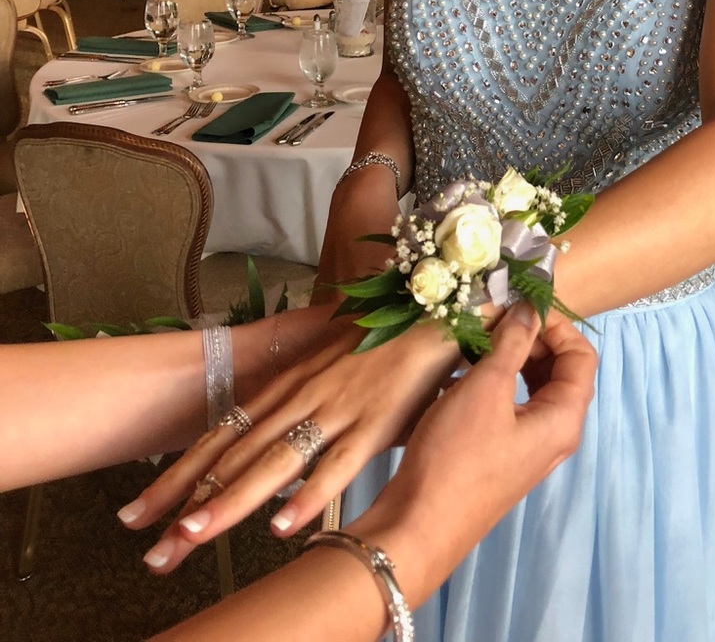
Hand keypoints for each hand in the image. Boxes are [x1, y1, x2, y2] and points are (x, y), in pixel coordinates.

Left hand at [121, 316, 461, 573]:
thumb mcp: (327, 366)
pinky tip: (283, 526)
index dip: (179, 475)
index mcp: (285, 386)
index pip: (221, 435)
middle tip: (152, 548)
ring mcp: (335, 409)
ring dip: (233, 500)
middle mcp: (300, 397)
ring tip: (194, 535)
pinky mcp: (374, 421)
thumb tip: (277, 448)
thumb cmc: (378, 338)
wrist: (427, 311)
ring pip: (275, 461)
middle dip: (189, 501)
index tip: (141, 513)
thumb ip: (300, 402)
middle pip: (235, 455)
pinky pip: (337, 464)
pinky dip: (308, 495)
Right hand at [346, 306, 597, 606]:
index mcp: (563, 419)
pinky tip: (460, 370)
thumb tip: (529, 310)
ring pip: (531, 388)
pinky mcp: (500, 454)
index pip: (583, 356)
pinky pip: (508, 406)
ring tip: (476, 339)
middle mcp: (553, 434)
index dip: (557, 325)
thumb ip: (511, 344)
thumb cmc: (456, 455)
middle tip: (496, 319)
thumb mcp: (485, 389)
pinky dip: (492, 382)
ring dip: (509, 358)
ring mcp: (527, 447)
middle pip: (560, 371)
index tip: (522, 305)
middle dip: (532, 339)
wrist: (418, 524)